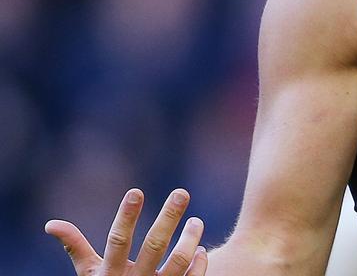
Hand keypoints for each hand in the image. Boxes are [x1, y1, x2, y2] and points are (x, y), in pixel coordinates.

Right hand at [46, 188, 207, 275]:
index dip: (126, 217)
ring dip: (189, 239)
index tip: (136, 191)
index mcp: (110, 272)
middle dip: (168, 217)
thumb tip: (51, 224)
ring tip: (196, 221)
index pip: (118, 240)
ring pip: (177, 262)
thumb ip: (76, 247)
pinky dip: (198, 264)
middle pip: (154, 245)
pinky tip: (201, 249)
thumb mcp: (89, 273)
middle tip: (181, 192)